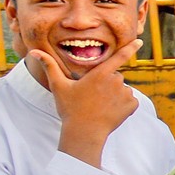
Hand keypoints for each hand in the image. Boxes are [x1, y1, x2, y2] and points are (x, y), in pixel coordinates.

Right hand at [32, 39, 141, 166]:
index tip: (140, 41)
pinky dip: (122, 105)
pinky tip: (110, 111)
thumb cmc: (70, 109)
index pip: (119, 56)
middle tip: (92, 97)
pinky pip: (129, 101)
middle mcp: (115, 81)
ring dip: (114, 94)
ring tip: (100, 105)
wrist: (84, 133)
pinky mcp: (132, 106)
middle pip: (114, 76)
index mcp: (100, 73)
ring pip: (121, 89)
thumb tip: (34, 51)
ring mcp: (125, 94)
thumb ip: (49, 66)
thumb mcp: (58, 86)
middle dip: (106, 83)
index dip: (130, 47)